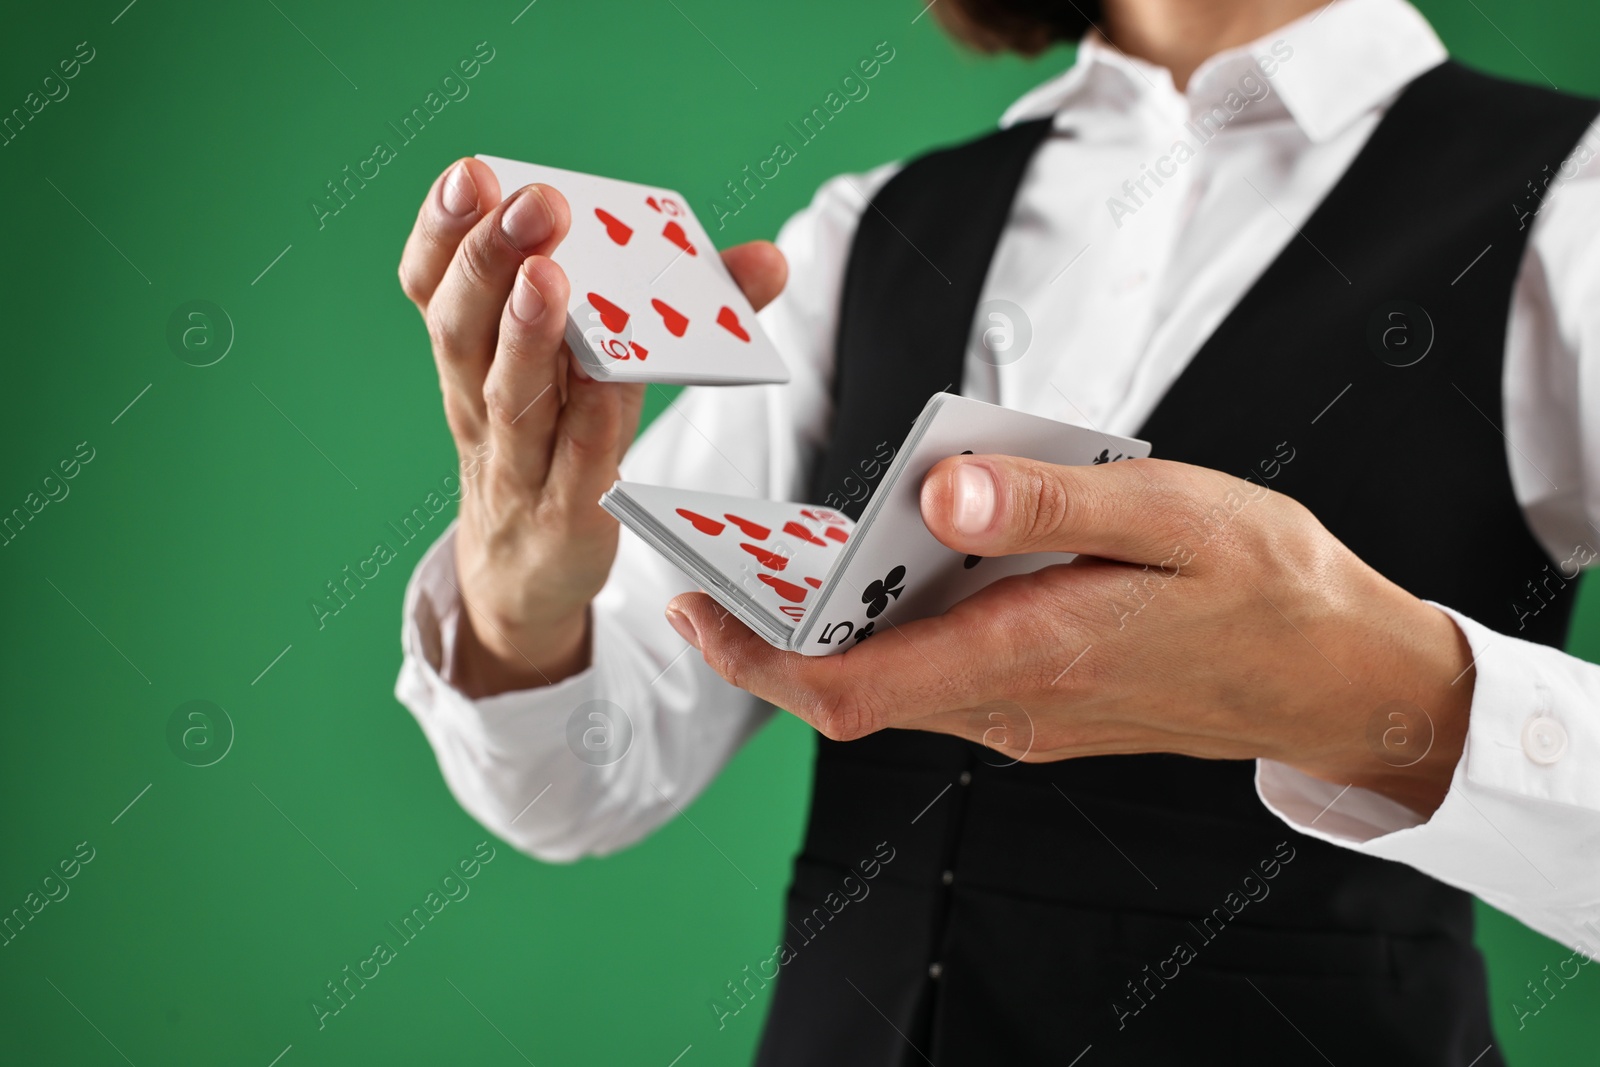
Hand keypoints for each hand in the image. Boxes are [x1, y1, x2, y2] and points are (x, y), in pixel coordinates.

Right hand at [398, 158, 786, 695]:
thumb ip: (671, 311)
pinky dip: (588, 417)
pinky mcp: (563, 515)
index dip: (443, 231)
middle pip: (463, 329)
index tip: (470, 173)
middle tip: (532, 203)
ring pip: (506, 396)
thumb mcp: (596, 372)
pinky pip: (573, 460)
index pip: (433, 287)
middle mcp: (479, 404)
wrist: (526, 574)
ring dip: (527, 334)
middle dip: (489, 259)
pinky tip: (606, 379)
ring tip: (549, 277)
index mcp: (473, 357)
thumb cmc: (560, 448)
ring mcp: (516, 464)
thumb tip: (767, 259)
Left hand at [666, 454, 1475, 815]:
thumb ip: (1046, 505)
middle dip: (772, 637)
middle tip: (720, 561)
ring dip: (835, 632)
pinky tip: (901, 567)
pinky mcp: (1045, 709)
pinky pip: (944, 678)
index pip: (852, 688)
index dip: (756, 657)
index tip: (695, 605)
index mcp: (1033, 656)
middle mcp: (1014, 707)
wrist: (1342, 676)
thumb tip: (934, 493)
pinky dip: (898, 632)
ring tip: (792, 554)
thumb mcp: (1169, 515)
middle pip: (854, 692)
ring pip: (896, 685)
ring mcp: (1028, 718)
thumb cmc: (1269, 585)